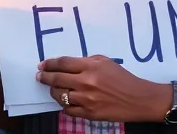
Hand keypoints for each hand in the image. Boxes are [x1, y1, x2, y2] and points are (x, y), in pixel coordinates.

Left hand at [37, 55, 166, 122]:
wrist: (138, 99)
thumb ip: (86, 62)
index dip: (50, 63)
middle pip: (57, 79)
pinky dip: (64, 105)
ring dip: (54, 91)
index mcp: (91, 67)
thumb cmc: (123, 78)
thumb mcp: (105, 62)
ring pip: (60, 96)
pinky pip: (69, 110)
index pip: (63, 63)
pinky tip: (65, 101)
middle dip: (45, 77)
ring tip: (52, 89)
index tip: (42, 65)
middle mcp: (86, 82)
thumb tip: (68, 66)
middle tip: (39, 76)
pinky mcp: (89, 114)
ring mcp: (87, 100)